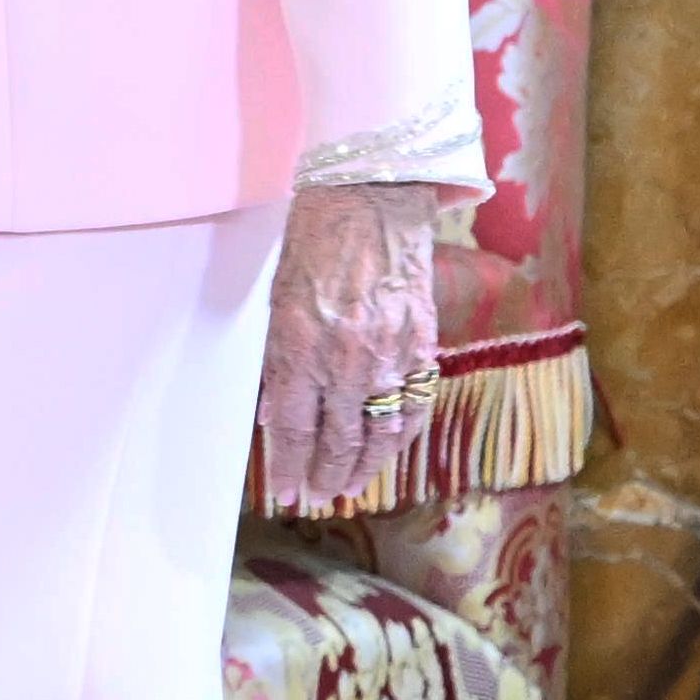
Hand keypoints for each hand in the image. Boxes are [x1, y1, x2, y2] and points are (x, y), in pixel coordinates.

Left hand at [259, 179, 439, 513]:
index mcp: (301, 347)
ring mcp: (389, 354)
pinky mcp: (421, 345)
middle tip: (316, 499)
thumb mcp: (278, 305)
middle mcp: (347, 359)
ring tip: (349, 489)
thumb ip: (280, 366)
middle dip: (324, 478)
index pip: (294, 431)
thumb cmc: (314, 245)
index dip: (289, 470)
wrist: (370, 200)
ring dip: (364, 468)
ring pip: (380, 434)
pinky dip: (399, 438)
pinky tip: (386, 453)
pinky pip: (412, 406)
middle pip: (337, 441)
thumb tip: (278, 419)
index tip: (285, 493)